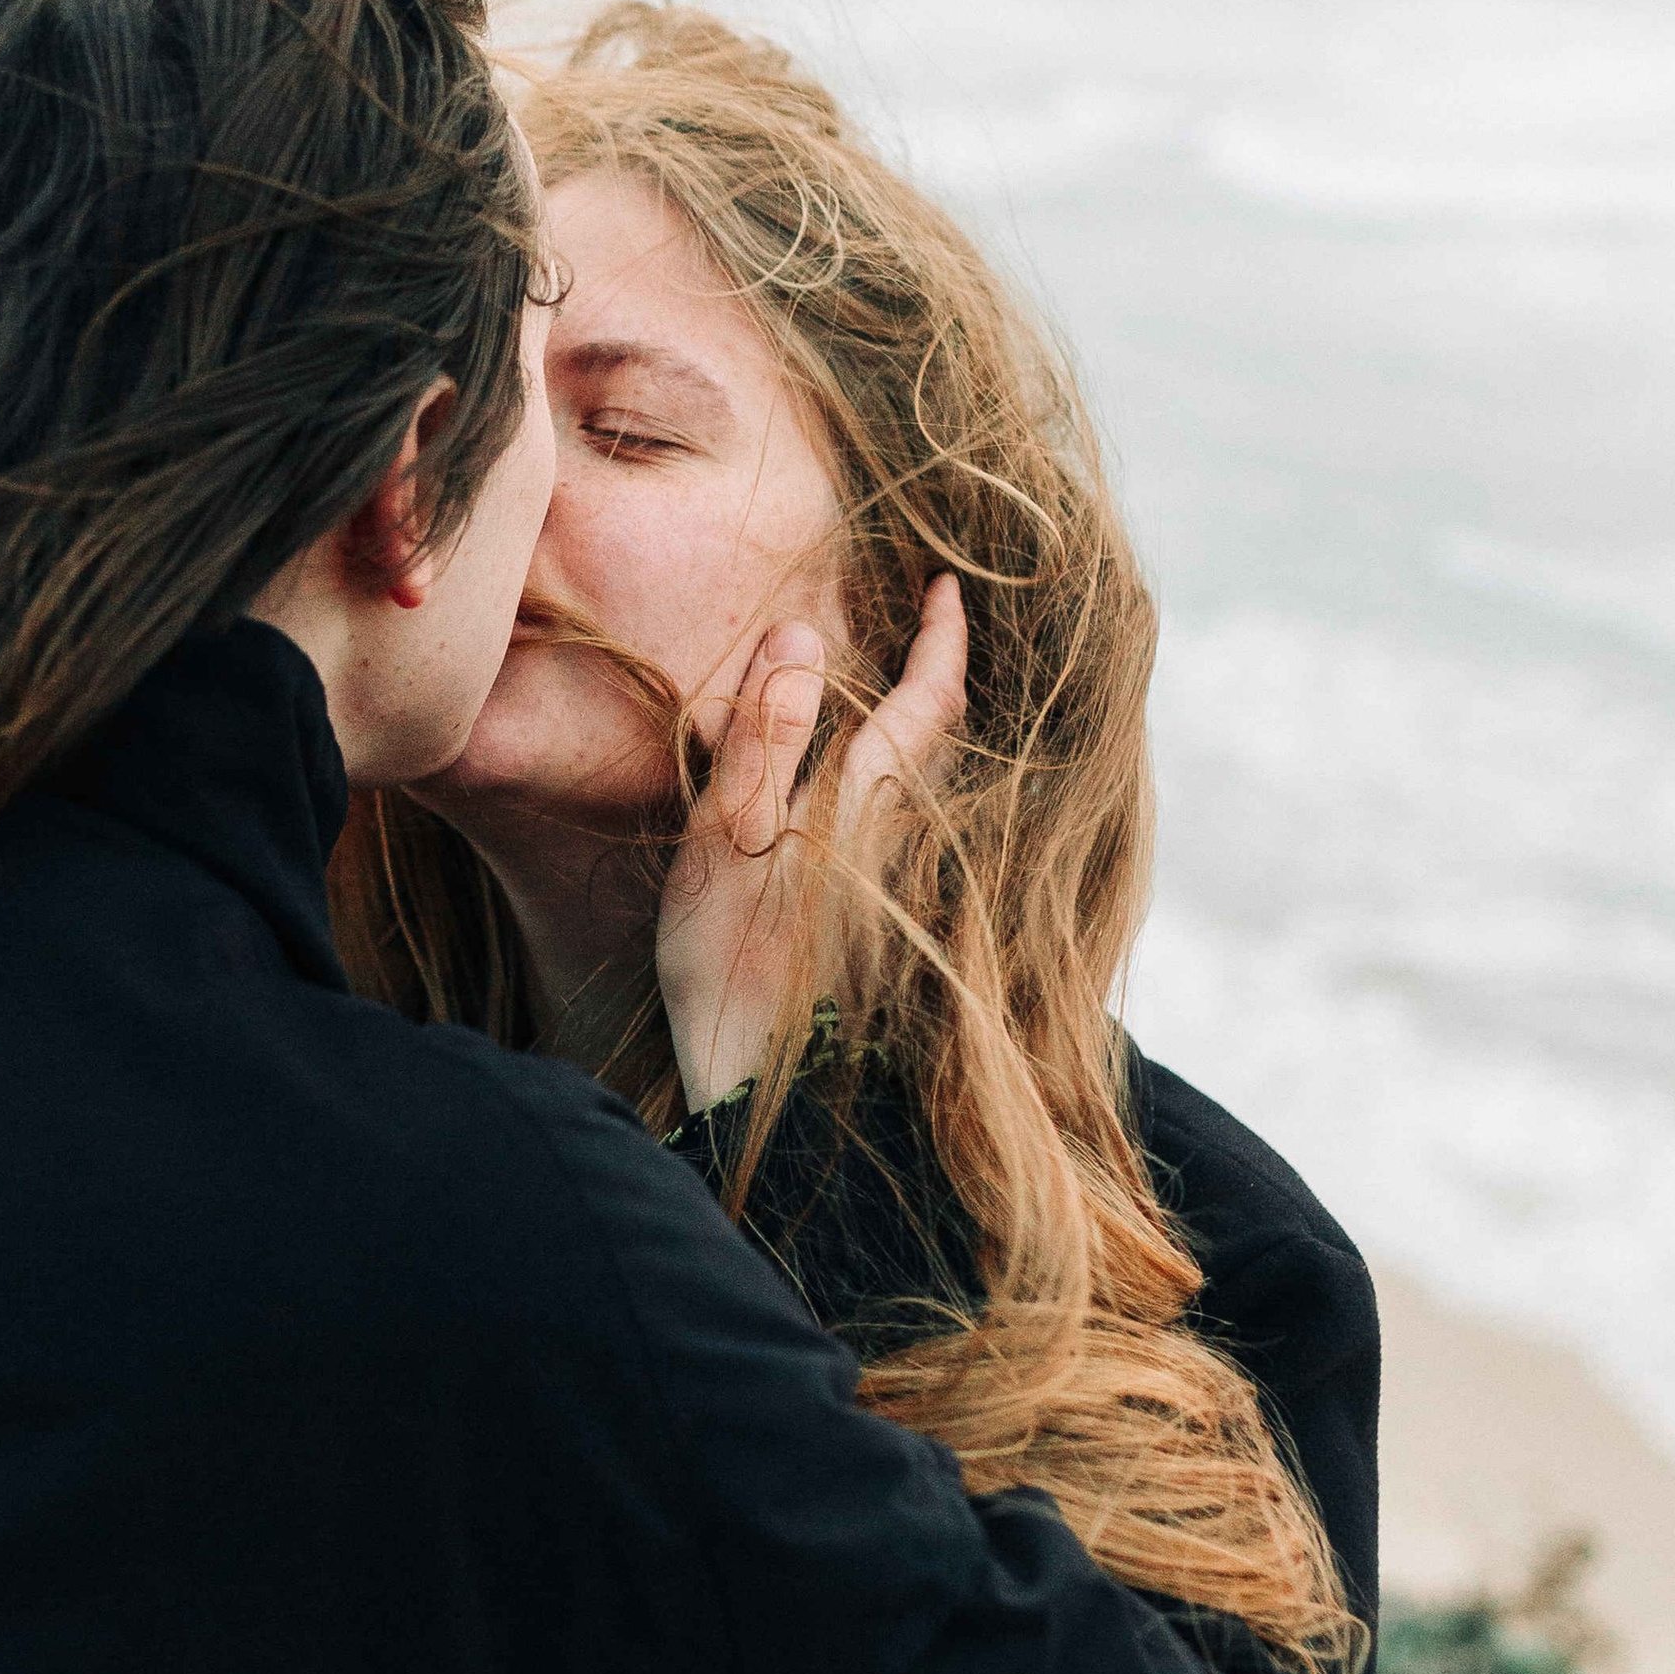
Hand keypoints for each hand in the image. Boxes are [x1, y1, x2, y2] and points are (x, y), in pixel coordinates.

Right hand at [656, 574, 967, 1114]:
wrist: (765, 1088)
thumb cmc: (729, 959)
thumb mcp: (727, 832)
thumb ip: (767, 733)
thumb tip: (803, 634)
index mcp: (867, 804)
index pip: (929, 698)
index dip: (943, 636)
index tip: (948, 585)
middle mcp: (902, 839)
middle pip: (933, 739)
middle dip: (929, 676)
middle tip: (911, 627)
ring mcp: (898, 887)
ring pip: (913, 785)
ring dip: (896, 733)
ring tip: (857, 703)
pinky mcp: (883, 925)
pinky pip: (891, 828)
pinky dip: (872, 788)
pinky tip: (833, 798)